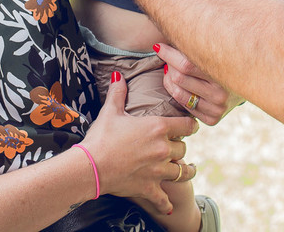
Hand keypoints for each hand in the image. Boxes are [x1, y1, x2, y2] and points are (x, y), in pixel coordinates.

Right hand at [82, 72, 198, 215]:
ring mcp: (158, 170)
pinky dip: (166, 203)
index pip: (186, 124)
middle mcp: (163, 149)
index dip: (191, 124)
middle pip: (183, 148)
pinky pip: (164, 199)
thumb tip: (119, 76)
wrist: (91, 166)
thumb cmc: (101, 137)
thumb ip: (118, 93)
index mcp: (157, 127)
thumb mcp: (110, 112)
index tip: (192, 125)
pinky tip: (169, 207)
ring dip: (187, 171)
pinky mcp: (149, 187)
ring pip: (183, 172)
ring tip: (189, 169)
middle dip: (181, 146)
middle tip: (178, 146)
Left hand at [154, 42, 240, 125]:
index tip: (158, 46)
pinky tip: (180, 85)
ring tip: (170, 70)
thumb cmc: (225, 58)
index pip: (186, 65)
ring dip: (169, 79)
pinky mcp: (213, 119)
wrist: (249, 81)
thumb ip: (195, 43)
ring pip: (178, 92)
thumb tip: (166, 34)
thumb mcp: (216, 49)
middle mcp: (221, 94)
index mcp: (223, 73)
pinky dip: (178, 93)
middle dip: (169, 66)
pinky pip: (184, 106)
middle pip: (179, 78)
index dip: (169, 54)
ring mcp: (218, 109)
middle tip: (167, 58)